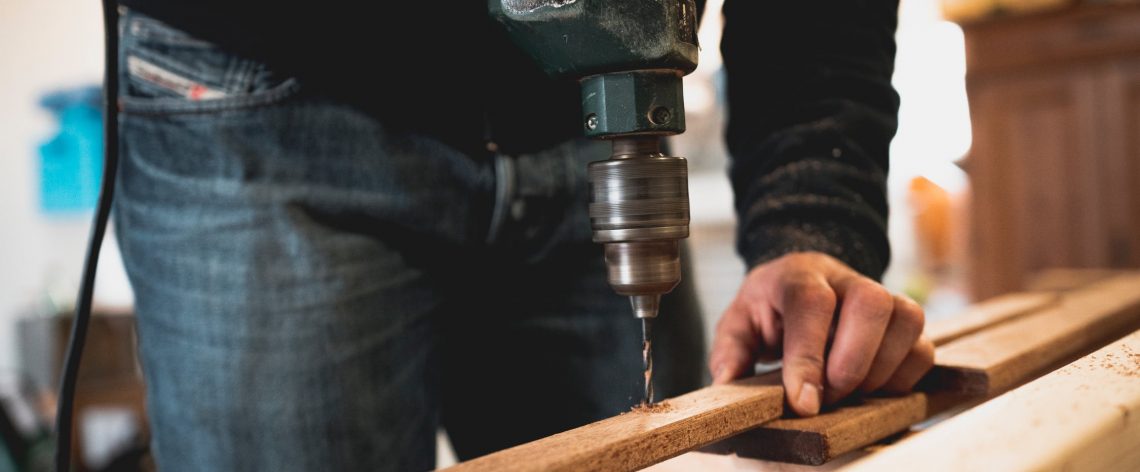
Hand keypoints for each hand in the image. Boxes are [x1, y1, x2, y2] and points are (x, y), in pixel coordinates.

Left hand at [709, 252, 933, 415]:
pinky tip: (871, 387)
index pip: (811, 303)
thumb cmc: (770, 310)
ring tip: (847, 391)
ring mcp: (883, 295)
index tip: (804, 402)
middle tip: (827, 396)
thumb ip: (730, 351)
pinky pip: (923, 348)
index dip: (809, 356)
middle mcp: (846, 278)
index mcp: (799, 275)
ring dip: (879, 371)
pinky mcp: (905, 322)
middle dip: (851, 363)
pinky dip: (901, 378)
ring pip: (907, 320)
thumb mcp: (739, 324)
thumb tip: (730, 382)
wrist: (803, 283)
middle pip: (871, 302)